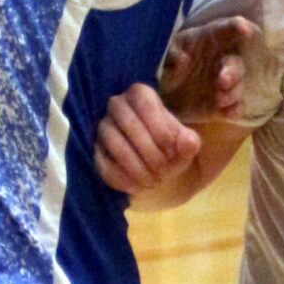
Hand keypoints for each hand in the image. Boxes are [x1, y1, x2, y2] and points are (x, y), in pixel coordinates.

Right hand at [93, 81, 201, 196]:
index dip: (160, 129)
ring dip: (136, 166)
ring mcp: (101, 126)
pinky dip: (122, 178)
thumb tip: (187, 141)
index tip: (172, 151)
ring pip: (113, 142)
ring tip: (154, 182)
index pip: (145, 104)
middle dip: (150, 152)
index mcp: (141, 95)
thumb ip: (190, 142)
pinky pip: (102, 162)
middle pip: (128, 123)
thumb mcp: (186, 147)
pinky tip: (138, 188)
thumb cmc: (170, 150)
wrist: (153, 168)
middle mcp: (117, 104)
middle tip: (164, 172)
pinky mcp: (93, 150)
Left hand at [158, 15, 252, 123]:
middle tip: (222, 81)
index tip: (244, 30)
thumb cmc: (169, 65)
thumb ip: (172, 54)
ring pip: (239, 86)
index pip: (230, 28)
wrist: (166, 96)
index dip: (239, 27)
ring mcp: (227, 83)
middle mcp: (224, 60)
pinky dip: (234, 110)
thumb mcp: (165, 54)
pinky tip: (227, 113)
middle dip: (233, 72)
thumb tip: (183, 58)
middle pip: (237, 63)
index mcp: (212, 39)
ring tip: (218, 99)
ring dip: (232, 92)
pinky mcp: (225, 104)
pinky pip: (237, 107)